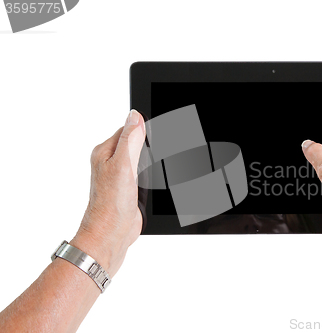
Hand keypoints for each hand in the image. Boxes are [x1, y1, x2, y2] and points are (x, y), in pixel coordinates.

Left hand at [70, 110, 145, 276]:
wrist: (112, 234)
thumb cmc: (111, 204)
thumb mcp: (123, 166)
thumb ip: (130, 140)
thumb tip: (135, 116)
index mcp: (104, 152)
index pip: (127, 129)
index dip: (144, 128)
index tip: (158, 129)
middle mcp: (111, 162)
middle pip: (135, 142)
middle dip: (149, 143)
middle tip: (160, 147)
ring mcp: (120, 175)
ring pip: (141, 158)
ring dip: (151, 160)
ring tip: (158, 162)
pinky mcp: (129, 187)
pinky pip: (143, 173)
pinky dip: (151, 173)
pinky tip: (155, 177)